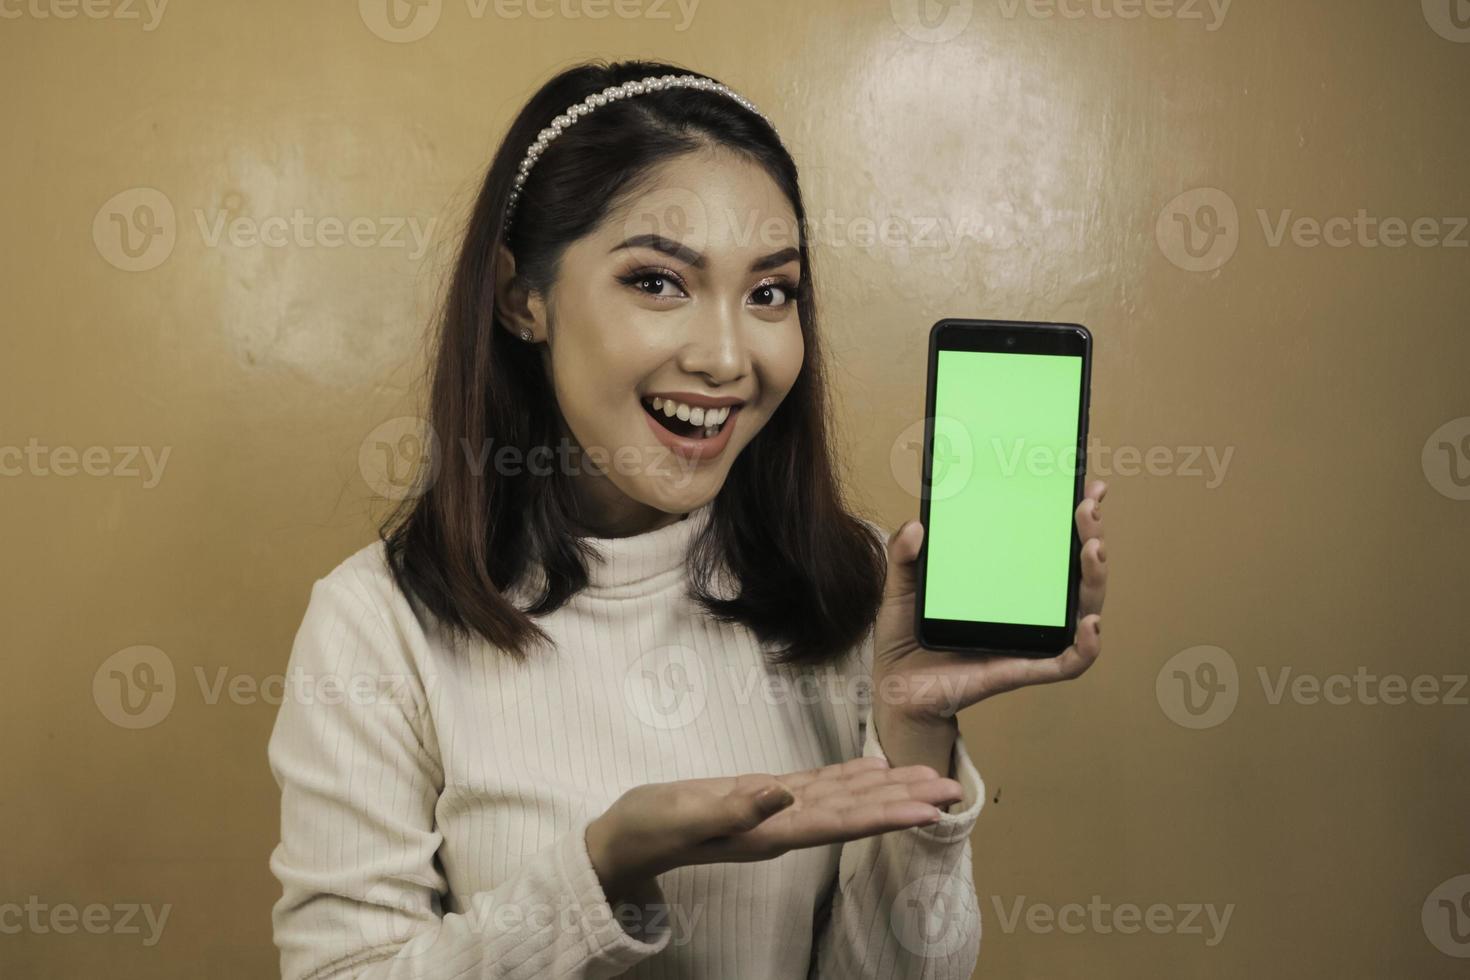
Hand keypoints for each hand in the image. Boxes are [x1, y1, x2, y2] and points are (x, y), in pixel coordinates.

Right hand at [585, 757, 963, 889]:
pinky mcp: (762, 796)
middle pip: (856, 811)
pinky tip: (873, 769)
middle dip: (904, 801)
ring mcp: (775, 811)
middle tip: (953, 789)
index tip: (930, 809)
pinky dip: (849, 776)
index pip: (843, 822)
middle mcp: (783, 823)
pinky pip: (817, 786)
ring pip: (843, 797)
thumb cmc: (652, 826)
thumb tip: (783, 794)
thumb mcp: (688, 813)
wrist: (625, 838)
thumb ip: (736, 807)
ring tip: (929, 780)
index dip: (888, 814)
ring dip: (888, 788)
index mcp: (772, 831)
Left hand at [870, 479, 1109, 729]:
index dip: (1075, 518)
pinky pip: (1067, 662)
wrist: (896, 688)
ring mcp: (1030, 638)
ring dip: (1096, 578)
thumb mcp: (902, 586)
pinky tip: (1090, 623)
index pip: (1051, 546)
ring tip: (1094, 549)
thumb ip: (905, 555)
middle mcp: (1028, 606)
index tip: (1087, 487)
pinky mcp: (1022, 669)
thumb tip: (917, 526)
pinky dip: (1086, 646)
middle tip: (1087, 509)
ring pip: (1082, 609)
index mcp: (1008, 581)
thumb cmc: (908, 635)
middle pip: (1077, 572)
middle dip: (1092, 536)